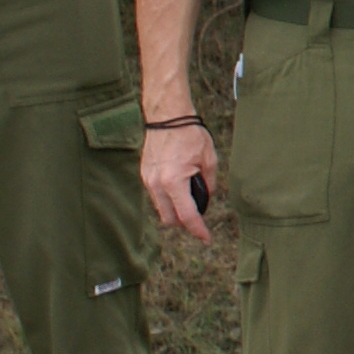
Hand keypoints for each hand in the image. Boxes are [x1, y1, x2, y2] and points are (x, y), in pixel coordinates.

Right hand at [141, 121, 221, 240]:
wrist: (167, 115)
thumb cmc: (190, 133)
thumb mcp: (208, 159)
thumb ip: (209, 184)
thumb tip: (206, 199)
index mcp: (174, 181)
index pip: (187, 216)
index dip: (198, 230)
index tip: (205, 238)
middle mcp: (157, 183)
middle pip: (170, 219)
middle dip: (185, 222)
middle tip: (199, 218)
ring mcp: (147, 179)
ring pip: (161, 209)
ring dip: (175, 210)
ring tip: (190, 200)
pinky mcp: (144, 174)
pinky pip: (156, 196)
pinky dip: (167, 198)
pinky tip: (179, 189)